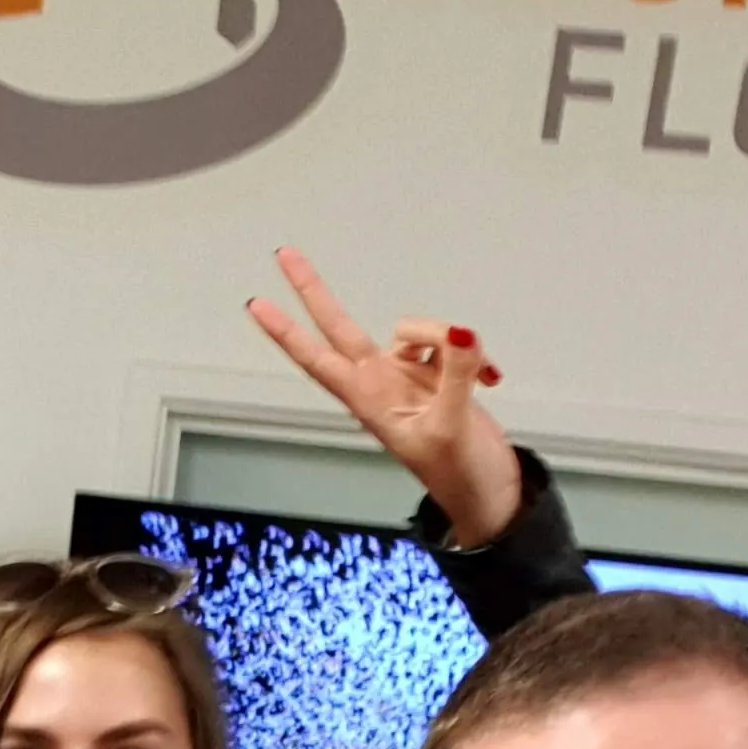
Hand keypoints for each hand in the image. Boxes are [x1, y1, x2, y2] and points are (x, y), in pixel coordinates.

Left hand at [247, 245, 525, 547]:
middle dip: (314, 291)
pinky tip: (490, 378)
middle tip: (284, 256)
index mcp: (368, 400)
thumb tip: (458, 334)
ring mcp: (409, 377)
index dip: (287, 333)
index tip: (257, 305)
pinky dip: (475, 356)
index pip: (317, 359)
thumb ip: (454, 374)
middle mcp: (381, 383)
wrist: (489, 493)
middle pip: (340, 327)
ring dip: (449, 341)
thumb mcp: (452, 427)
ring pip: (418, 330)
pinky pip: (454, 344)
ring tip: (477, 377)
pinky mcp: (441, 375)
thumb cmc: (459, 475)